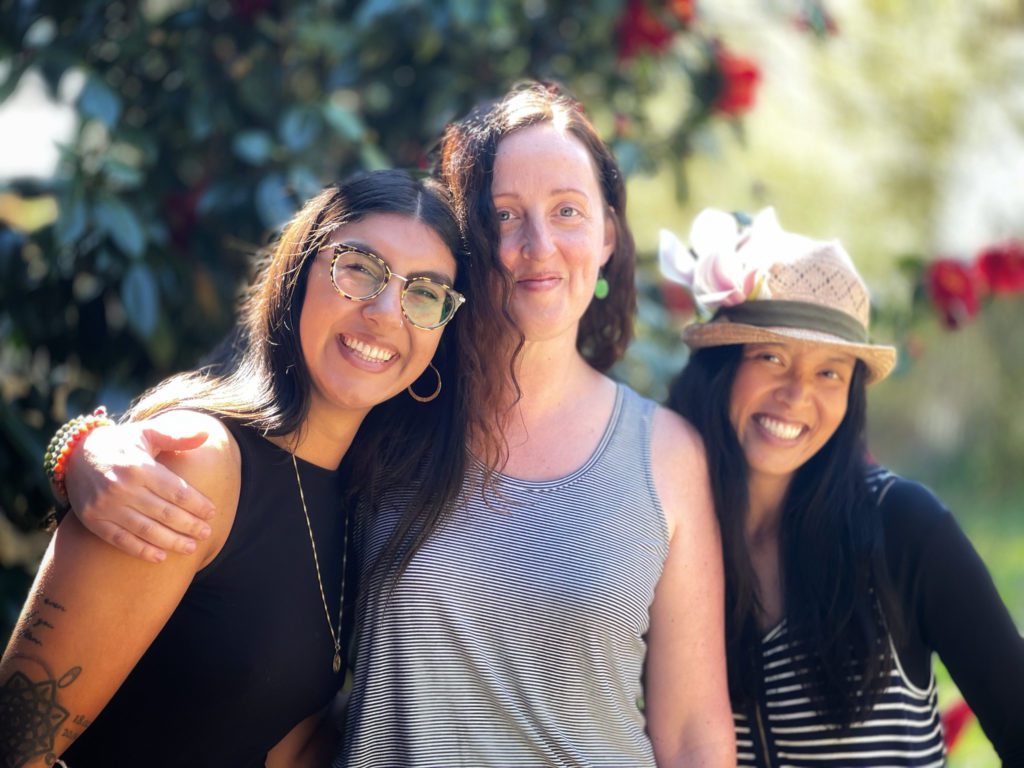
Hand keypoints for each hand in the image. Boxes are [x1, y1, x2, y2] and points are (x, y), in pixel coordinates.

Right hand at [65, 415, 216, 562]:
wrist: (75, 454)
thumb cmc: (121, 443)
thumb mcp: (146, 433)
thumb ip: (175, 436)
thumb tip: (205, 434)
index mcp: (139, 466)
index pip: (175, 491)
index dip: (196, 504)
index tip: (212, 512)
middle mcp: (121, 487)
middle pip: (164, 512)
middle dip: (189, 525)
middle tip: (207, 533)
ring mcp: (105, 505)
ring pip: (145, 529)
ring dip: (171, 541)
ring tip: (191, 547)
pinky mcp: (92, 519)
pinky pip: (120, 539)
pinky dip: (141, 550)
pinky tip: (160, 557)